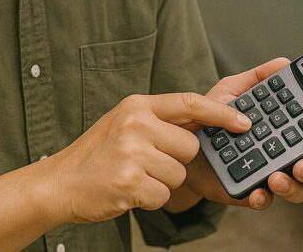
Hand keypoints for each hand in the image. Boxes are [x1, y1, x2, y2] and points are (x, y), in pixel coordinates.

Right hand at [41, 92, 252, 223]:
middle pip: (189, 147)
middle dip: (176, 162)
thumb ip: (161, 120)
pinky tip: (129, 192)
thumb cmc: (97, 154)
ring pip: (178, 175)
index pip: (190, 102)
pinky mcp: (129, 182)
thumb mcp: (126, 123)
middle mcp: (136, 124)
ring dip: (162, 183)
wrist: (59, 183)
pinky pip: (163, 195)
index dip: (221, 112)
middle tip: (147, 163)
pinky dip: (151, 200)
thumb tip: (206, 120)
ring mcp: (131, 152)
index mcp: (138, 106)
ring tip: (135, 177)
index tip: (244, 121)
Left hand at [172, 58, 302, 211]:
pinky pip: (264, 200)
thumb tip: (283, 63)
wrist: (182, 142)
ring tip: (277, 177)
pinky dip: (263, 198)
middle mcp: (283, 155)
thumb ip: (258, 77)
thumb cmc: (212, 117)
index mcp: (286, 130)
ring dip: (293, 186)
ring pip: (297, 189)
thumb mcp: (233, 89)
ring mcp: (268, 175)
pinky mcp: (248, 191)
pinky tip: (257, 191)